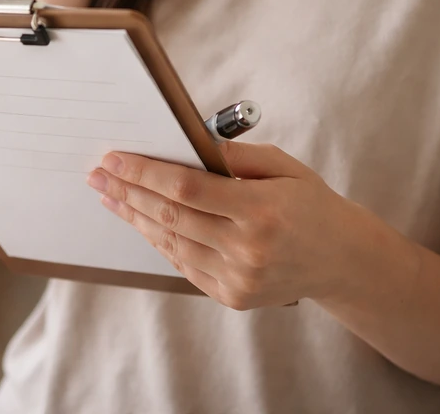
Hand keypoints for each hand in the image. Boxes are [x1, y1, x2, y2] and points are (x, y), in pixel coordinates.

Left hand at [86, 142, 358, 309]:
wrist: (341, 260)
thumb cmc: (310, 203)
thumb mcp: (284, 166)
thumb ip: (236, 156)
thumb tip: (186, 142)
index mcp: (262, 210)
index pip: (187, 188)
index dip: (145, 173)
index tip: (115, 158)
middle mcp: (248, 249)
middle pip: (171, 216)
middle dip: (128, 192)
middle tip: (98, 174)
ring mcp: (238, 278)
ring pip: (171, 242)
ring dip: (134, 217)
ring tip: (108, 195)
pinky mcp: (232, 296)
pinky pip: (183, 263)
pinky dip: (158, 240)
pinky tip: (139, 220)